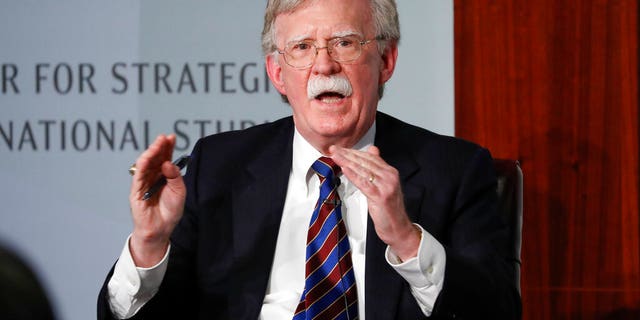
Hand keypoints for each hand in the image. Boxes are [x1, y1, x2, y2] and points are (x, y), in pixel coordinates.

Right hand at [129, 134, 185, 266]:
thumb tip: (168, 162)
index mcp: (164, 175)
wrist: (161, 228)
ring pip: (145, 164)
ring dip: (151, 153)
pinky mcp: (136, 190)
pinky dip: (142, 165)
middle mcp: (153, 176)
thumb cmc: (170, 211)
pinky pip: (138, 175)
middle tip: (165, 138)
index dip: (167, 147)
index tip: (172, 137)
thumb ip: (175, 176)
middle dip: (160, 147)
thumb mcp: (179, 191)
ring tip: (158, 144)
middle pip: (155, 158)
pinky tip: (147, 157)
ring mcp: (144, 182)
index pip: (165, 158)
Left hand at [330, 145, 419, 260]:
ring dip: (347, 162)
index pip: (369, 157)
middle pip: (365, 162)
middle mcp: (390, 177)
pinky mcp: (381, 196)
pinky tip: (344, 169)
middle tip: (334, 149)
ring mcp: (386, 186)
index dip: (353, 152)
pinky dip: (353, 175)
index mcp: (390, 172)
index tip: (340, 149)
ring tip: (335, 156)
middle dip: (347, 154)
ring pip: (363, 170)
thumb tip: (372, 150)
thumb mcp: (384, 185)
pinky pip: (364, 183)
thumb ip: (378, 168)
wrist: (398, 228)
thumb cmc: (389, 209)